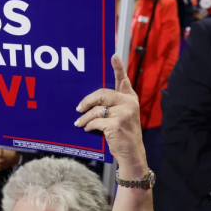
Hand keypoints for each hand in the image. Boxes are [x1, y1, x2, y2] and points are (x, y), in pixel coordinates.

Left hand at [75, 54, 147, 177]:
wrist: (131, 154)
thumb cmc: (122, 133)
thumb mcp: (120, 116)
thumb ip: (110, 105)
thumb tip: (88, 101)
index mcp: (130, 98)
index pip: (123, 80)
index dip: (118, 67)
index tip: (113, 56)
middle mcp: (129, 103)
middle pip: (101, 94)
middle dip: (86, 101)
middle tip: (78, 109)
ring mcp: (125, 113)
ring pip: (96, 110)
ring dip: (84, 118)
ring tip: (79, 123)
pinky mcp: (117, 124)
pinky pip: (96, 122)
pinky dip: (89, 126)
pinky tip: (88, 130)